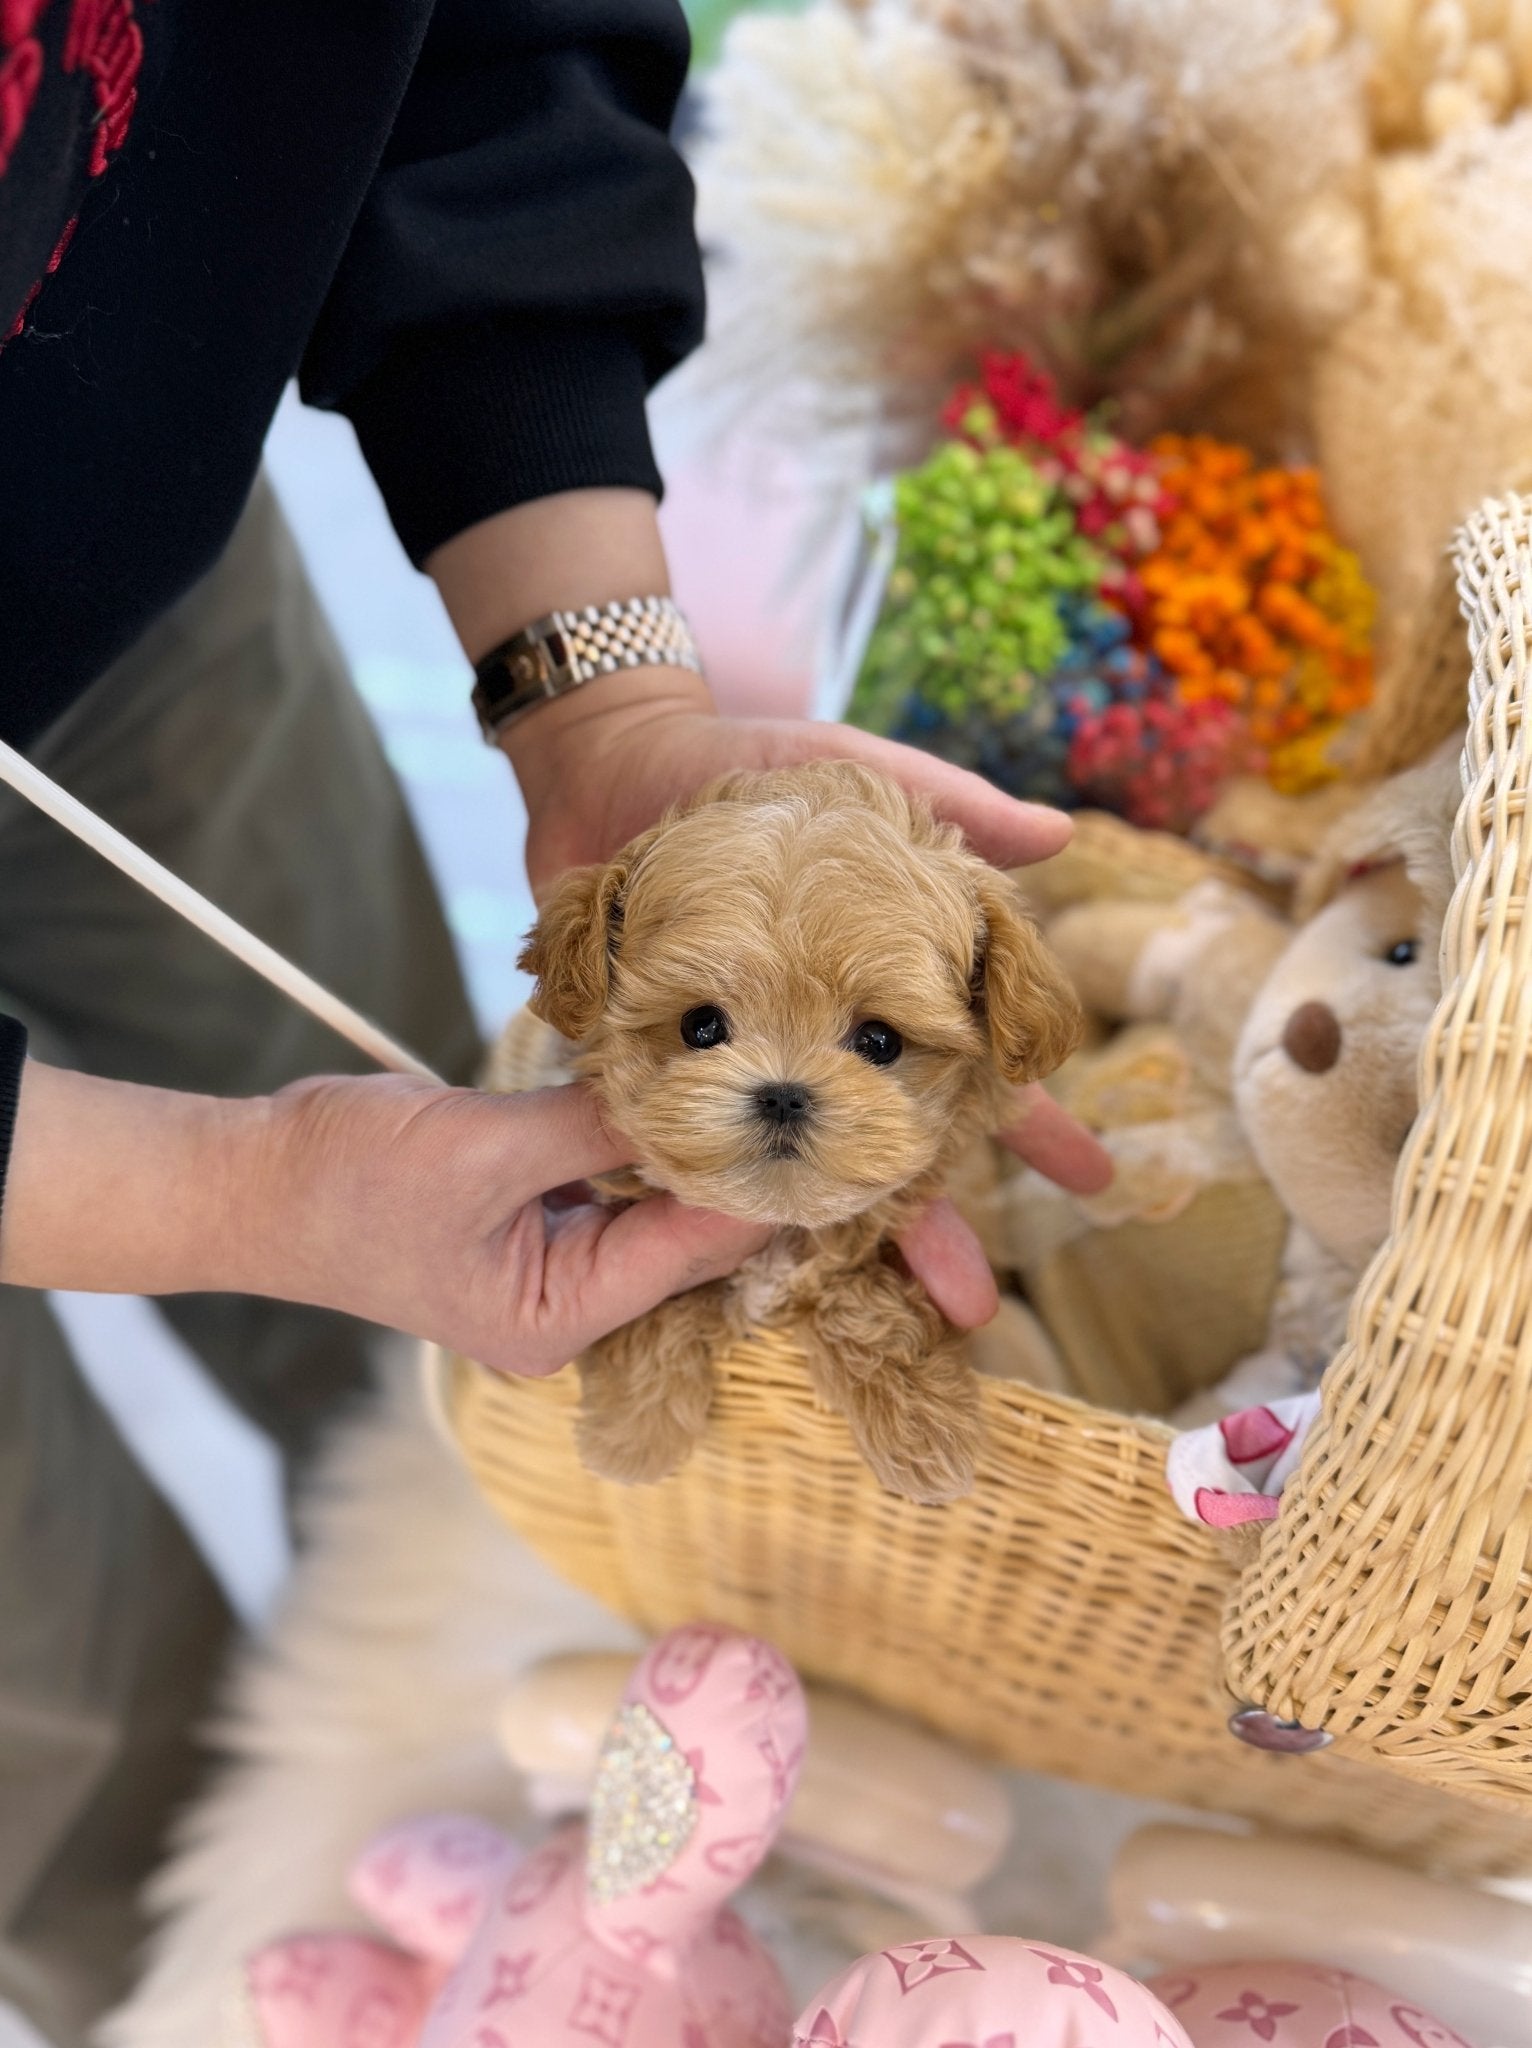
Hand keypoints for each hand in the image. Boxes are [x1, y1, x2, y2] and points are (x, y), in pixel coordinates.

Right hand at [2, 1062, 767, 1373]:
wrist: (253, 1183)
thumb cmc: (347, 1181)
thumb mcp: (482, 1146)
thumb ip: (592, 1124)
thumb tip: (693, 1089)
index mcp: (556, 1320)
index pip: (688, 1251)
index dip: (756, 1192)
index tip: (820, 1136)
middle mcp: (566, 1312)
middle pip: (685, 1245)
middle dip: (737, 1177)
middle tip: (811, 1104)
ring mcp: (551, 1274)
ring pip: (655, 1215)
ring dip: (692, 1156)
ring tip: (764, 1092)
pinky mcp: (535, 1230)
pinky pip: (614, 1192)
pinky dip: (642, 1148)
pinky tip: (685, 1097)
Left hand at [428, 491, 1113, 1330]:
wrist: (612, 762)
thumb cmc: (747, 769)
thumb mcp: (853, 772)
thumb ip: (949, 801)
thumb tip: (1059, 838)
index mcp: (875, 984)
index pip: (972, 1067)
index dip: (1032, 1122)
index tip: (1092, 1179)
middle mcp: (814, 1039)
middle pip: (886, 1147)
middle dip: (932, 1225)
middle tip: (970, 1304)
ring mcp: (740, 1060)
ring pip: (791, 1167)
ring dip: (824, 1234)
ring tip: (856, 1302)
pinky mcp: (655, 1062)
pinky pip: (686, 1141)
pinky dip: (702, 1194)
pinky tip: (726, 1256)